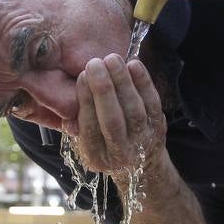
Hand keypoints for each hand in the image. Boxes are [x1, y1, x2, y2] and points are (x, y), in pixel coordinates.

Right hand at [66, 54, 166, 176]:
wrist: (141, 164)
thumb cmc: (105, 144)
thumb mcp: (85, 141)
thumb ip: (75, 121)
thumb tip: (65, 98)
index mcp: (95, 157)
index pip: (89, 128)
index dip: (85, 101)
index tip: (82, 76)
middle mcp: (120, 153)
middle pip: (112, 120)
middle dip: (103, 89)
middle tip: (94, 64)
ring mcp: (142, 141)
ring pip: (134, 110)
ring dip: (122, 81)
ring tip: (112, 59)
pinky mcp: (158, 128)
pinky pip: (153, 103)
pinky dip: (144, 82)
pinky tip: (134, 64)